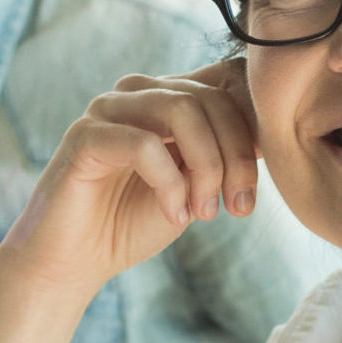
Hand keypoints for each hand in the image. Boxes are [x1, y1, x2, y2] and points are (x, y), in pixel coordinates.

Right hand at [0, 59, 260, 297]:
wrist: (72, 262)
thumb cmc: (132, 223)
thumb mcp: (195, 186)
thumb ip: (224, 154)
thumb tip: (268, 134)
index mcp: (168, 96)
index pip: (228, 80)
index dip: (255, 125)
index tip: (257, 182)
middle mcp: (139, 92)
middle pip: (211, 97)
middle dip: (235, 156)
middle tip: (239, 207)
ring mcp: (109, 108)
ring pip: (181, 111)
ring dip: (207, 166)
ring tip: (206, 213)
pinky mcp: (85, 135)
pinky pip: (144, 144)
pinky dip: (170, 184)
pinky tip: (175, 215)